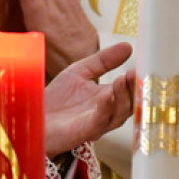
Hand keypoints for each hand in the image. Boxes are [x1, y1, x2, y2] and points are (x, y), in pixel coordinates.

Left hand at [44, 42, 134, 157]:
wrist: (34, 117)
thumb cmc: (57, 99)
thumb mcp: (81, 71)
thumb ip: (103, 61)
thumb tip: (128, 46)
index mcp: (109, 98)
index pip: (130, 89)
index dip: (137, 79)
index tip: (144, 64)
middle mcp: (107, 113)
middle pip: (129, 104)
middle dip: (135, 89)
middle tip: (137, 73)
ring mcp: (97, 123)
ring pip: (119, 114)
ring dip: (123, 97)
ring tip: (123, 78)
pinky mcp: (84, 132)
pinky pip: (100, 121)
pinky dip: (106, 109)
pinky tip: (108, 96)